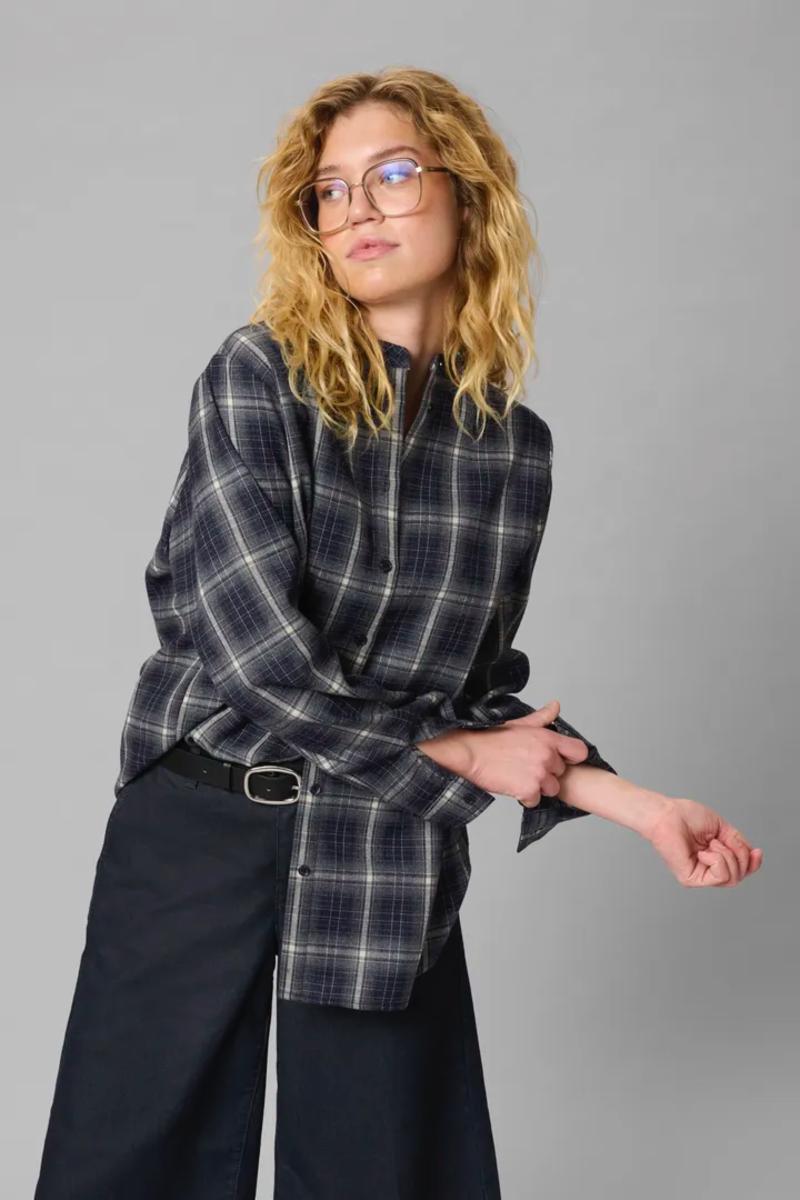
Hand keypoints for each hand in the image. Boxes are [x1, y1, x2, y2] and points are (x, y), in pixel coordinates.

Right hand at [421, 699, 588, 808]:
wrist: (469, 753)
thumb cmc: (490, 739)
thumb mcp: (519, 724)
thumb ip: (541, 718)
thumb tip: (556, 706)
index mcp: (547, 738)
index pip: (579, 751)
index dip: (570, 757)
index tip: (559, 759)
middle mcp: (547, 755)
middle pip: (561, 773)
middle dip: (546, 773)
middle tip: (525, 767)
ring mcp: (539, 774)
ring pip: (551, 789)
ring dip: (537, 787)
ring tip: (518, 776)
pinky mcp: (529, 790)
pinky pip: (536, 801)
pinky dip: (525, 798)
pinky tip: (512, 786)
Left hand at [645, 796, 763, 886]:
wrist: (668, 813)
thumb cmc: (686, 816)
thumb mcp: (722, 828)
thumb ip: (738, 843)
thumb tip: (752, 855)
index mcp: (714, 859)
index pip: (741, 871)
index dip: (753, 864)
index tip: (757, 852)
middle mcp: (707, 870)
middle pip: (739, 876)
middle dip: (739, 856)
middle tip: (721, 840)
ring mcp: (699, 876)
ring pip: (732, 877)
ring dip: (727, 855)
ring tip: (711, 843)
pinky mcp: (690, 879)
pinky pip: (720, 876)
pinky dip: (718, 859)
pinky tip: (704, 851)